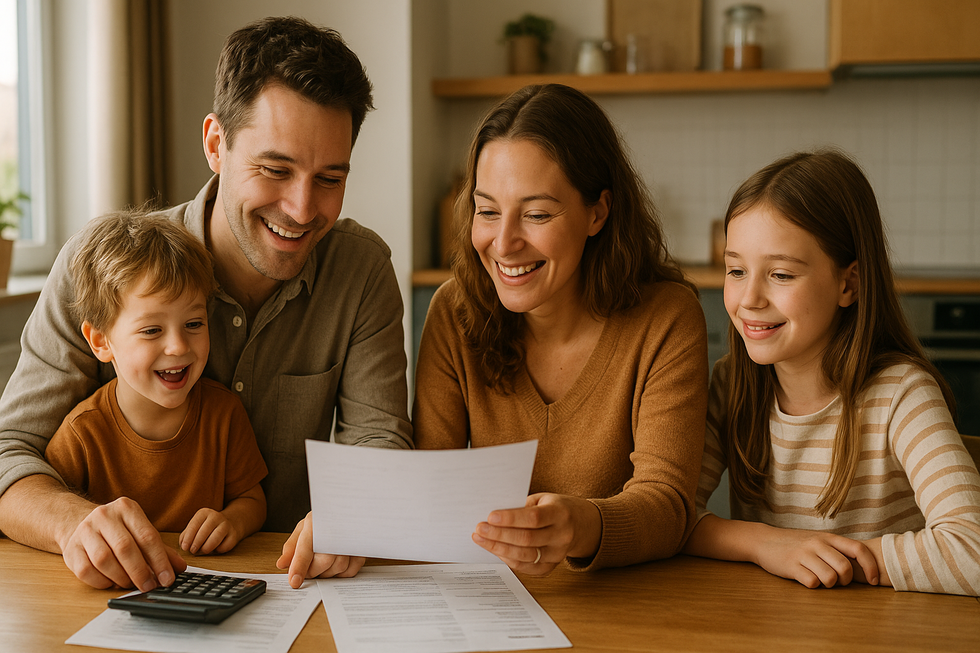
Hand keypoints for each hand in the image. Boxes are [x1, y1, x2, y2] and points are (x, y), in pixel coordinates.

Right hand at [61, 496, 185, 590]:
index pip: (147, 536)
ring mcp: (85, 531)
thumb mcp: (140, 532)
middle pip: (125, 548)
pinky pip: (86, 572)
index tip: (168, 578)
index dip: (159, 560)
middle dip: (140, 572)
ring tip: (131, 584)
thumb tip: (180, 568)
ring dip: (121, 577)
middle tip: (149, 586)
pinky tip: (112, 582)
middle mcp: (104, 516)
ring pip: (104, 560)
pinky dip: (102, 582)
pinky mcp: (71, 549)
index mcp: (126, 508)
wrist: (79, 523)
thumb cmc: (118, 531)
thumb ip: (161, 550)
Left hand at [180, 508, 241, 554]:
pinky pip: (225, 545)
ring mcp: (226, 525)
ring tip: (203, 551)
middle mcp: (216, 516)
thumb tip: (183, 545)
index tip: (185, 547)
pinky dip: (219, 550)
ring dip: (207, 547)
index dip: (188, 537)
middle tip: (192, 551)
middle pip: (204, 531)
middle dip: (196, 543)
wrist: (230, 523)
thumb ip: (186, 535)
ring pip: (216, 537)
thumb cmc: (207, 528)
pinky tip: (215, 549)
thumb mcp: (195, 527)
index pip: (194, 524)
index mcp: (204, 513)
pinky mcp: (234, 535)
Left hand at [276, 512, 364, 588]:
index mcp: (316, 523)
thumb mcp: (304, 529)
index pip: (306, 548)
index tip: (294, 582)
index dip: (299, 566)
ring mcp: (351, 538)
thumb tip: (282, 564)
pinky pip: (351, 570)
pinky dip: (341, 572)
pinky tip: (336, 563)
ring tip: (323, 562)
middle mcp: (335, 529)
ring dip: (327, 572)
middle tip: (308, 570)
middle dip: (313, 571)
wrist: (347, 510)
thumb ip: (292, 547)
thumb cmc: (323, 521)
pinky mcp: (362, 548)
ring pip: (339, 566)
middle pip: (325, 561)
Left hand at [472, 493, 600, 574]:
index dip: (511, 519)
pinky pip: (526, 568)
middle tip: (480, 529)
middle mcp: (562, 536)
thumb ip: (522, 507)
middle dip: (499, 535)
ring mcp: (558, 554)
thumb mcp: (543, 499)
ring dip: (499, 548)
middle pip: (527, 539)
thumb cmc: (555, 508)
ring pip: (525, 556)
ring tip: (481, 539)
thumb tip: (494, 517)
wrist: (580, 525)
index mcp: (560, 513)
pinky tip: (496, 551)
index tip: (490, 516)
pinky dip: (508, 560)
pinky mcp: (551, 566)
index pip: (533, 518)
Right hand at [753, 526, 878, 588]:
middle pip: (845, 568)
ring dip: (828, 585)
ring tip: (820, 579)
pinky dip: (812, 585)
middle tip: (837, 582)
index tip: (873, 581)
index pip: (859, 550)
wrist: (763, 540)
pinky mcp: (791, 566)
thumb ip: (837, 549)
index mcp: (828, 537)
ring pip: (829, 578)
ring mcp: (803, 554)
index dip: (871, 567)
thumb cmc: (795, 543)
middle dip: (845, 581)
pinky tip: (805, 579)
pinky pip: (811, 582)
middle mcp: (817, 543)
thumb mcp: (818, 540)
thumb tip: (865, 565)